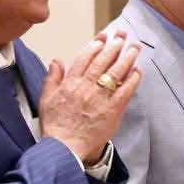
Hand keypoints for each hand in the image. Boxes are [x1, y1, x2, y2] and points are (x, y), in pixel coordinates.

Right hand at [41, 32, 142, 163]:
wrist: (64, 148)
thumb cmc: (56, 125)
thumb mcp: (46, 99)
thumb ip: (52, 78)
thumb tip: (56, 60)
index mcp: (70, 83)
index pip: (85, 57)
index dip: (96, 44)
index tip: (104, 37)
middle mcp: (86, 87)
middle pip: (103, 61)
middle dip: (114, 46)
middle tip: (123, 36)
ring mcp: (100, 98)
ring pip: (115, 72)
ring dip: (126, 58)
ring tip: (135, 47)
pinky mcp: (112, 110)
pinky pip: (125, 91)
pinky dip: (132, 80)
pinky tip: (138, 70)